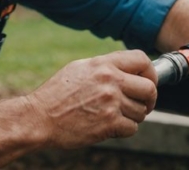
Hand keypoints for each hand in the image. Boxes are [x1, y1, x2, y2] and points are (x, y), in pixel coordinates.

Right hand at [24, 50, 157, 148]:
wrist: (38, 118)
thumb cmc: (57, 93)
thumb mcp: (80, 68)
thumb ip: (106, 66)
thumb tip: (129, 69)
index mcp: (104, 64)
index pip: (142, 60)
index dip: (150, 72)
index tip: (149, 81)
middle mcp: (111, 80)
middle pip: (150, 88)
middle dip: (150, 99)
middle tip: (144, 104)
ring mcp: (111, 102)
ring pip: (142, 111)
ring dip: (134, 116)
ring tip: (118, 116)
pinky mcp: (108, 124)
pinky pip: (132, 128)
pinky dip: (125, 129)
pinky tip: (111, 126)